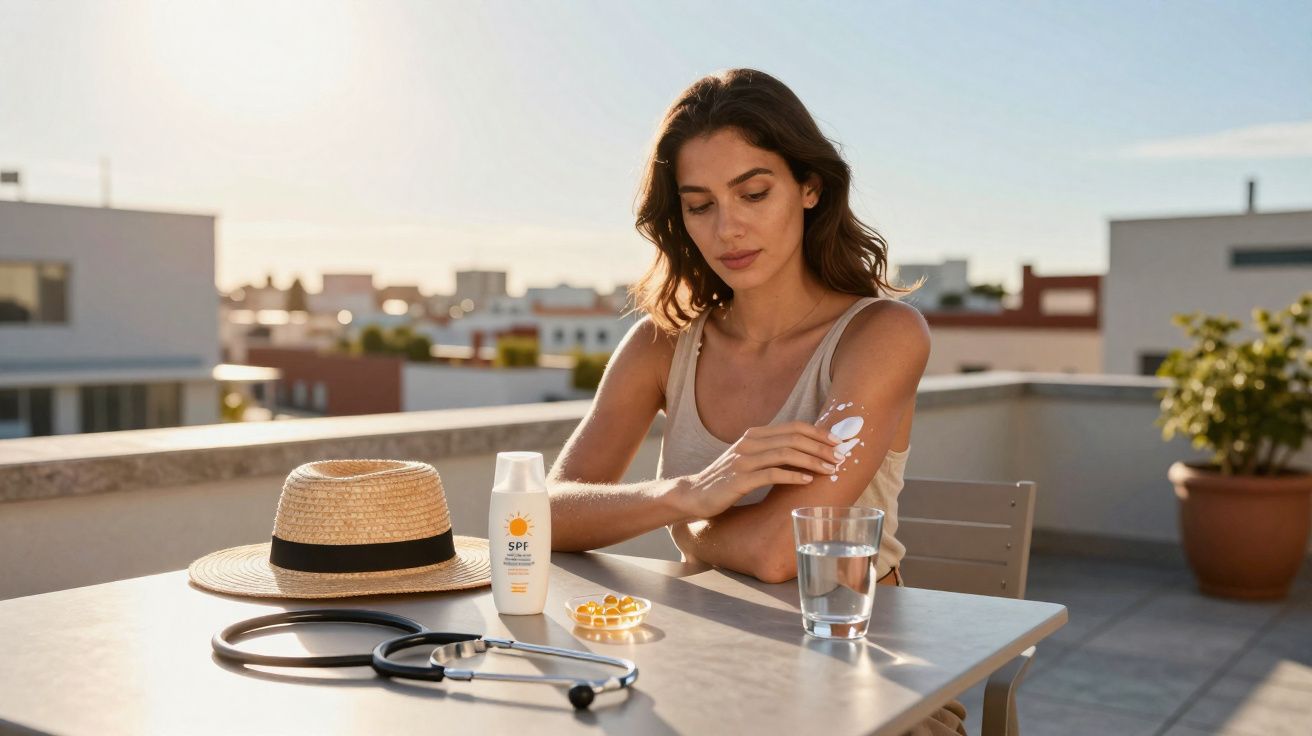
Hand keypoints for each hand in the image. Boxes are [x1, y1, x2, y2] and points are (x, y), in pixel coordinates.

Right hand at [677, 421, 841, 518]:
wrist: (695, 495)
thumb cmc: (727, 480)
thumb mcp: (750, 460)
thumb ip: (772, 452)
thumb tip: (805, 453)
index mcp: (754, 435)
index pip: (793, 427)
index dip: (818, 433)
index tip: (837, 442)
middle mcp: (749, 443)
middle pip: (793, 437)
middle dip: (821, 447)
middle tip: (840, 458)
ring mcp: (743, 460)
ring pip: (786, 453)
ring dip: (812, 461)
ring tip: (830, 470)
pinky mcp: (739, 479)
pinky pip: (772, 474)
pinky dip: (793, 476)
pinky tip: (807, 481)